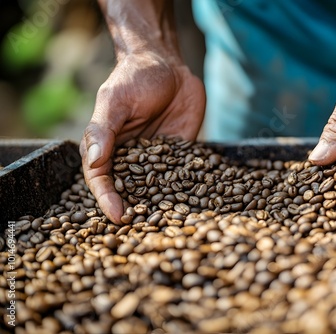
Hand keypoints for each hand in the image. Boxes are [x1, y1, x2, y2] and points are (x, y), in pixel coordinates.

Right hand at [80, 51, 205, 222]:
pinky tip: (199, 205)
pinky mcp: (182, 154)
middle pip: (129, 190)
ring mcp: (158, 158)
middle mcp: (131, 158)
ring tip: (173, 226)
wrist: (168, 64)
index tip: (118, 217)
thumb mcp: (114, 101)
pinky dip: (190, 190)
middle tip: (145, 232)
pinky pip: (185, 175)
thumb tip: (92, 161)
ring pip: (158, 188)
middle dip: (136, 210)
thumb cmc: (134, 79)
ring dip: (163, 206)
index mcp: (108, 148)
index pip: (102, 180)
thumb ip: (103, 131)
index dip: (107, 200)